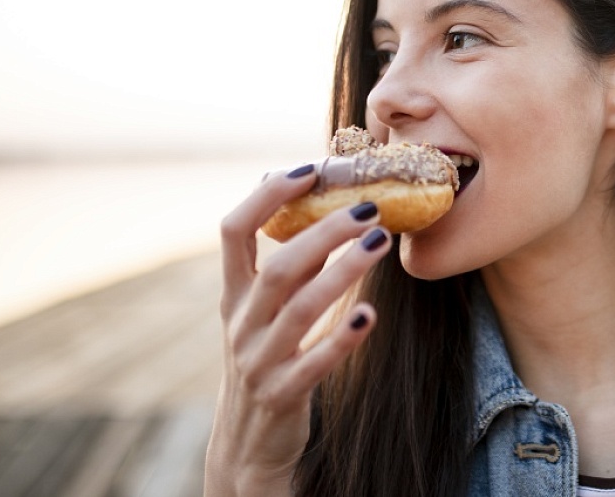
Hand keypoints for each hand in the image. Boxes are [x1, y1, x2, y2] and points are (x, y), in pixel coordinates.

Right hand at [204, 164, 390, 494]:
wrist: (248, 444)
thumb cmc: (266, 359)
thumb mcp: (267, 312)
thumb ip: (290, 266)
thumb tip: (319, 209)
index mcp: (234, 295)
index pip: (233, 231)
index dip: (266, 196)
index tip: (307, 169)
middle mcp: (241, 323)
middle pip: (278, 267)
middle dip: (323, 230)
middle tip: (369, 206)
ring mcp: (258, 361)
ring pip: (299, 309)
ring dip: (344, 271)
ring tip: (381, 241)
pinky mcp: (282, 395)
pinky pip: (313, 363)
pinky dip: (342, 338)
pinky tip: (372, 314)